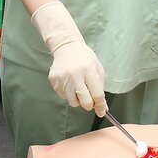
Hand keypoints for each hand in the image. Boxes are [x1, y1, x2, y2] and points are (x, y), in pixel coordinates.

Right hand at [31, 1, 106, 115]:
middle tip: (90, 100)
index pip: (97, 94)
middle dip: (89, 105)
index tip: (102, 111)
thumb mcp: (97, 69)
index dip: (101, 105)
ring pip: (73, 102)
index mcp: (88, 70)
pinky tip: (69, 83)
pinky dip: (68, 94)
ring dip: (77, 99)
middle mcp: (75, 74)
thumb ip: (100, 88)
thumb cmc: (85, 59)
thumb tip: (103, 108)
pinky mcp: (54, 80)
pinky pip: (63, 96)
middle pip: (85, 102)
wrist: (66, 47)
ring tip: (78, 88)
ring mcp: (63, 78)